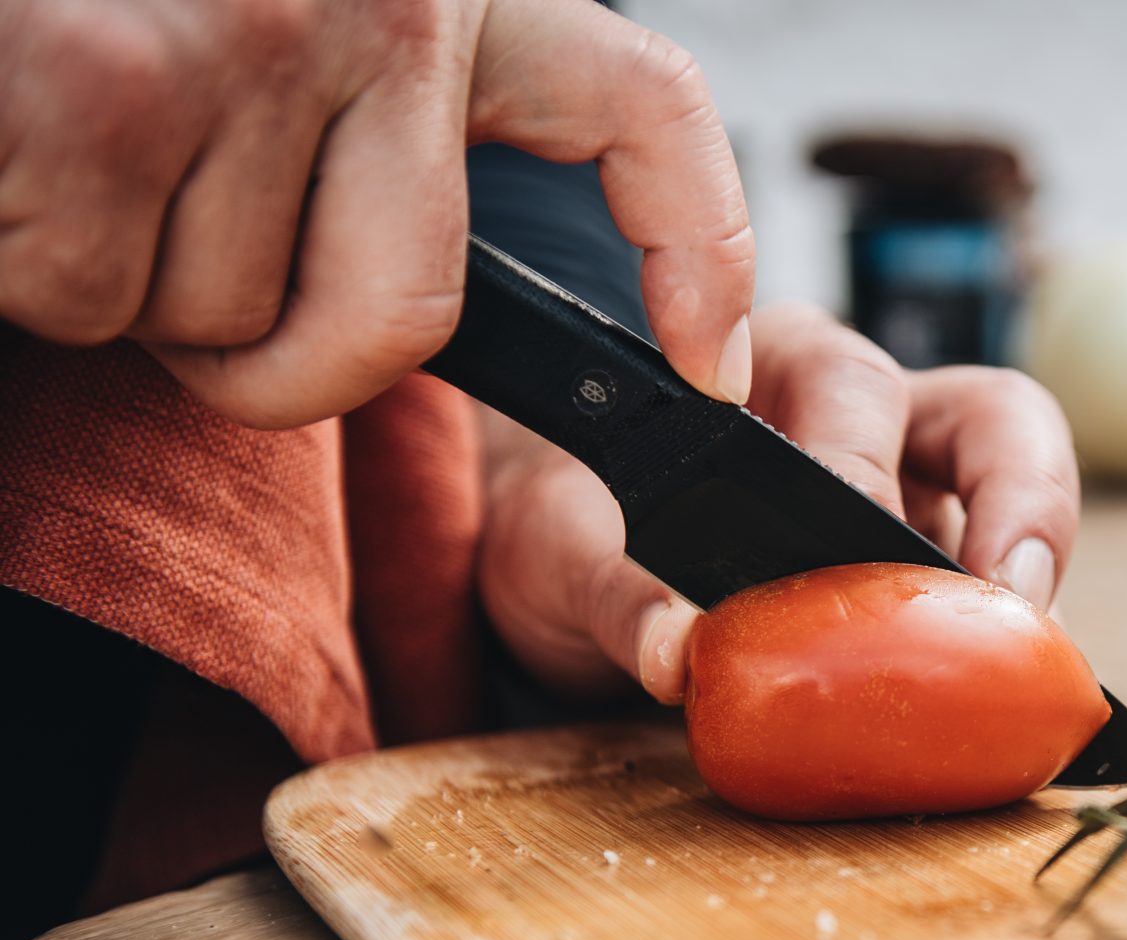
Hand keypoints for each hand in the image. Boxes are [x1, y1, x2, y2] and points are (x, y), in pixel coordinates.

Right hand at [0, 0, 753, 425]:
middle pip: (402, 315)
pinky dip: (28, 261)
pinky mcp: (106, 81)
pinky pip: (94, 292)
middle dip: (279, 359)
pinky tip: (19, 146)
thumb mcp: (277, 14)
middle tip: (177, 279)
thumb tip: (430, 308)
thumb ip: (379, 131)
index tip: (707, 366)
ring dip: (127, 284)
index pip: (643, 107)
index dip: (698, 249)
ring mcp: (252, 33)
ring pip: (227, 319)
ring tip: (72, 140)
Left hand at [477, 303, 1080, 703]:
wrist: (560, 565)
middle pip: (989, 415)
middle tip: (1004, 606)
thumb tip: (676, 653)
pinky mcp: (930, 552)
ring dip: (1038, 560)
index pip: (857, 389)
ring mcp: (910, 476)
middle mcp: (856, 408)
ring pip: (1022, 477)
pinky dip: (1016, 620)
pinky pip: (1005, 572)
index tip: (873, 546)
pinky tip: (1005, 681)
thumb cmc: (566, 528)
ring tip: (1029, 649)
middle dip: (1013, 506)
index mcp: (763, 370)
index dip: (883, 468)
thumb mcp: (557, 558)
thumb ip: (610, 597)